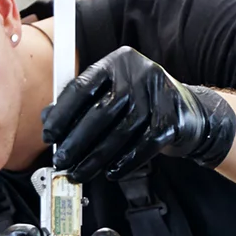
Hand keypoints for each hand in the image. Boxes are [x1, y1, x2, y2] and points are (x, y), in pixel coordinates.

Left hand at [43, 46, 235, 183]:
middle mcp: (139, 72)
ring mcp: (158, 94)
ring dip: (97, 158)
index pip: (82, 87)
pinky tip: (111, 171)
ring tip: (80, 173)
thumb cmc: (141, 105)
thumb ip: (80, 105)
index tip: (48, 137)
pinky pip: (144, 145)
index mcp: (117, 62)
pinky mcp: (173, 118)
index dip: (62, 115)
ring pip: (121, 131)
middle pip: (101, 112)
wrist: (189, 113)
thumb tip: (47, 120)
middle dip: (77, 142)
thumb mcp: (111, 96)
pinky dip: (124, 161)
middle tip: (62, 162)